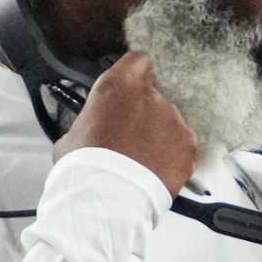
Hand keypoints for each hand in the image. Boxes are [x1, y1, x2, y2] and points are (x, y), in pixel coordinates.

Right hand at [55, 52, 198, 195]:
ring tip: (143, 162)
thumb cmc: (84, 168)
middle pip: (155, 96)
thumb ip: (93, 119)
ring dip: (160, 136)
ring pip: (170, 122)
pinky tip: (157, 171)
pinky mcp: (188, 147)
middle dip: (146, 113)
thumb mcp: (74, 133)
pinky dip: (173, 157)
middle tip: (130, 139)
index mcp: (119, 86)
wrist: (106, 200)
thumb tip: (95, 126)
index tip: (131, 89)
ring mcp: (174, 121)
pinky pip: (183, 146)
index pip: (138, 60)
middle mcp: (151, 97)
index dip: (135, 74)